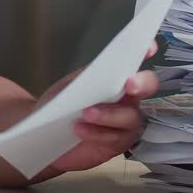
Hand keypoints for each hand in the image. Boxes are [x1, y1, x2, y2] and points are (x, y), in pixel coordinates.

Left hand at [42, 40, 160, 173]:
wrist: (44, 135)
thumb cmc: (60, 105)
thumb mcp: (68, 87)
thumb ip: (86, 78)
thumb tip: (99, 73)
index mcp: (114, 76)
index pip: (135, 60)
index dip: (145, 51)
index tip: (148, 48)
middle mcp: (126, 96)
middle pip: (147, 86)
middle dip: (142, 84)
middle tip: (130, 84)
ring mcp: (125, 120)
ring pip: (131, 116)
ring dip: (109, 114)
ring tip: (86, 113)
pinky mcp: (118, 143)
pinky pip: (116, 138)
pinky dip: (98, 133)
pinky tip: (80, 129)